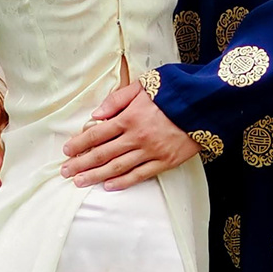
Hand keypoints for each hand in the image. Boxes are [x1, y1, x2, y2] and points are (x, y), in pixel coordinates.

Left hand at [63, 80, 198, 188]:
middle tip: (65, 172)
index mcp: (130, 116)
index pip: (97, 133)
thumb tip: (97, 115)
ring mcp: (151, 151)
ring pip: (118, 167)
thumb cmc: (174, 90)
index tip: (66, 151)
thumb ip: (118, 99)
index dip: (80, 143)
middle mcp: (137, 137)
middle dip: (82, 163)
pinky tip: (108, 186)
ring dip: (96, 175)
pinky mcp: (165, 161)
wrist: (207, 103)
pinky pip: (140, 175)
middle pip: (103, 153)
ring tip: (80, 182)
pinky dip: (123, 182)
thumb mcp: (144, 85)